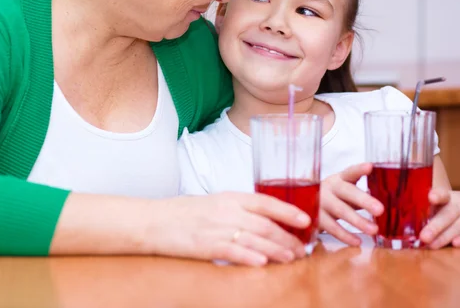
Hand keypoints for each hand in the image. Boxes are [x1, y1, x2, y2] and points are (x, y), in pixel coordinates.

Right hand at [146, 192, 310, 265]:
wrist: (154, 221)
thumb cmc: (183, 213)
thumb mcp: (214, 204)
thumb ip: (238, 210)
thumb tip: (263, 221)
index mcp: (230, 197)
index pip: (266, 201)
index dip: (288, 210)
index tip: (305, 219)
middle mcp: (226, 210)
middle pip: (265, 224)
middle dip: (287, 237)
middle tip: (302, 248)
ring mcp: (216, 228)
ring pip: (255, 238)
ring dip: (276, 249)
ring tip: (291, 258)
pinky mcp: (205, 245)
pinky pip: (233, 250)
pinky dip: (249, 256)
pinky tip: (263, 262)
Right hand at [320, 163, 383, 245]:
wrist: (305, 207)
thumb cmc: (333, 199)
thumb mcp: (344, 193)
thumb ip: (360, 195)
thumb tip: (388, 201)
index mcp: (338, 179)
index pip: (349, 172)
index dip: (359, 170)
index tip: (369, 167)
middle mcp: (328, 188)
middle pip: (346, 192)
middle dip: (364, 200)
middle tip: (380, 210)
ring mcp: (320, 202)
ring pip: (340, 211)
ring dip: (357, 221)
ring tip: (374, 230)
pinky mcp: (315, 218)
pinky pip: (331, 227)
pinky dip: (345, 235)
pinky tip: (357, 241)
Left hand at [420, 189, 459, 248]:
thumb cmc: (450, 209)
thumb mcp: (441, 205)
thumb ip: (426, 211)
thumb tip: (404, 225)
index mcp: (447, 197)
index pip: (442, 194)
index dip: (437, 195)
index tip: (431, 197)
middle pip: (448, 215)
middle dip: (435, 227)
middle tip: (423, 237)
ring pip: (458, 226)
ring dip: (444, 237)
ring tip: (432, 245)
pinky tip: (455, 244)